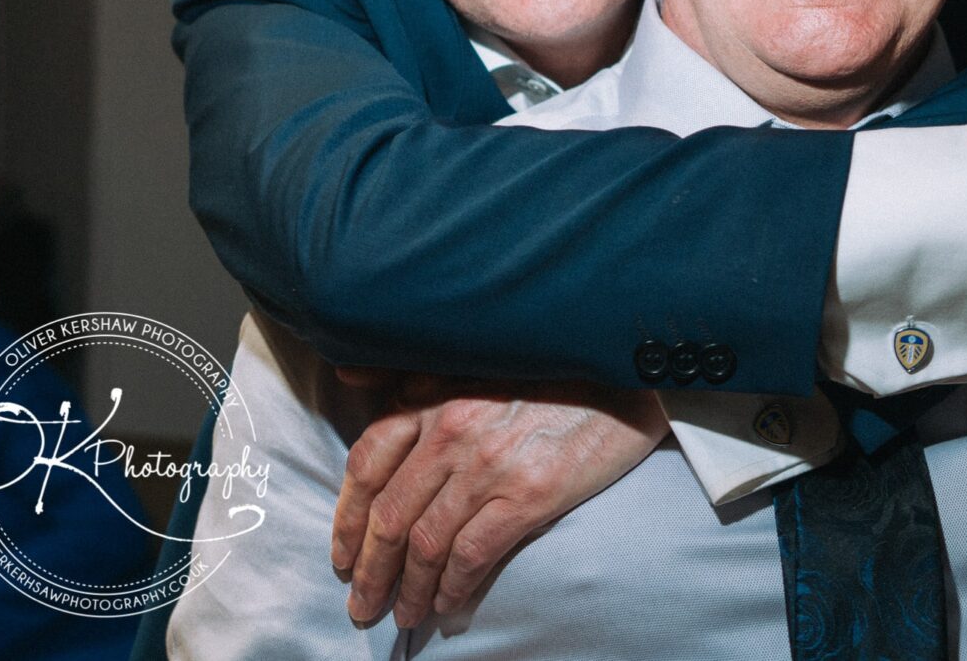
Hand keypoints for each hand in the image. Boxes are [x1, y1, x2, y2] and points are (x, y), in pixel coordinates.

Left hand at [333, 375, 665, 626]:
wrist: (623, 372)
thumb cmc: (550, 365)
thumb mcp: (472, 354)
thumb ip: (409, 369)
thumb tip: (346, 369)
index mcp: (433, 393)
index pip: (367, 463)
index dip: (347, 518)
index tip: (343, 555)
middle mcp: (452, 427)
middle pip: (389, 515)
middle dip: (370, 570)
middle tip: (362, 603)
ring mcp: (488, 463)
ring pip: (426, 543)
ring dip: (408, 589)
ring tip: (404, 613)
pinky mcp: (529, 493)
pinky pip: (472, 554)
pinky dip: (453, 587)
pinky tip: (448, 603)